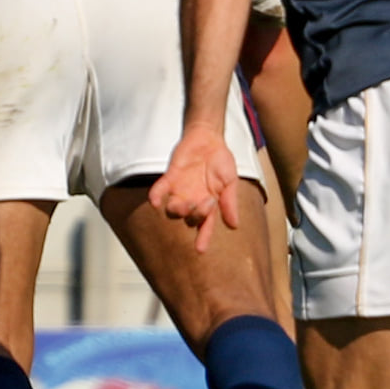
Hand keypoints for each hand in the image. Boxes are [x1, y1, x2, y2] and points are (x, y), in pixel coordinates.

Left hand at [148, 129, 242, 252]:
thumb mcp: (230, 182)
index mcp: (209, 204)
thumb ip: (230, 202)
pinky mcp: (170, 177)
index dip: (203, 238)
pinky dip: (157, 196)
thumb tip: (234, 225)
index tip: (199, 250)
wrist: (208, 138)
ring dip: (177, 210)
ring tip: (184, 204)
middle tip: (206, 202)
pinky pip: (160, 190)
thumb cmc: (221, 161)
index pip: (206, 225)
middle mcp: (193, 200)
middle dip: (196, 214)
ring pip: (173, 210)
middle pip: (189, 218)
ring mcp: (180, 190)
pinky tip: (155, 202)